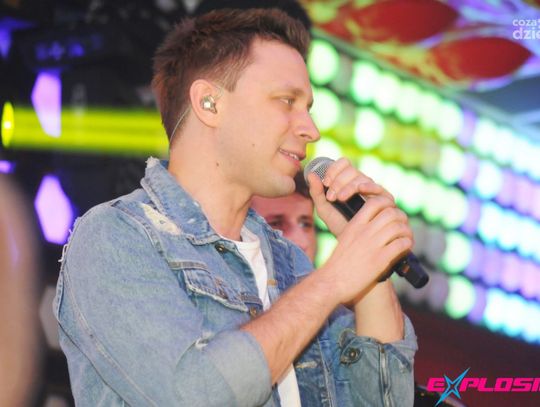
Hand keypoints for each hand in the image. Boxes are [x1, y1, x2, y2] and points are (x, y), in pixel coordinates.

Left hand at [307, 158, 393, 236]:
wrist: (356, 246)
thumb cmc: (341, 227)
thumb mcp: (325, 210)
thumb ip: (317, 193)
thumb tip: (310, 174)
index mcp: (348, 182)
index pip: (344, 164)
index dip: (334, 170)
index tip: (326, 183)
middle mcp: (362, 184)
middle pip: (352, 170)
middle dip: (339, 181)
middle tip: (332, 196)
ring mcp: (374, 191)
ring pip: (362, 177)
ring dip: (349, 186)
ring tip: (340, 198)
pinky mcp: (385, 200)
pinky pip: (378, 188)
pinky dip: (369, 186)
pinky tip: (360, 190)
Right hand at [309, 158, 412, 301]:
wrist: (331, 282)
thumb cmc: (338, 264)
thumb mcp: (345, 239)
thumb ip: (358, 230)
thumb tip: (374, 226)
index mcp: (354, 225)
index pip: (375, 202)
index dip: (388, 204)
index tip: (391, 211)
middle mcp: (364, 232)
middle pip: (391, 213)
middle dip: (401, 217)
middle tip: (402, 225)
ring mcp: (372, 245)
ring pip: (399, 227)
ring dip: (406, 232)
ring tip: (406, 238)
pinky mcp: (380, 260)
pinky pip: (401, 244)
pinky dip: (407, 245)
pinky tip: (405, 249)